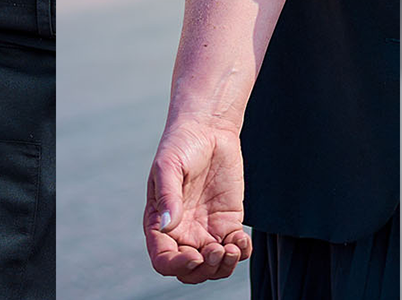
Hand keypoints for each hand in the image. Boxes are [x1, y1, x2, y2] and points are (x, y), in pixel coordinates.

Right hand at [145, 119, 252, 283]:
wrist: (209, 130)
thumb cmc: (181, 146)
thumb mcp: (169, 167)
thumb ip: (168, 197)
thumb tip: (168, 226)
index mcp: (159, 225)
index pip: (163, 260)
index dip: (176, 266)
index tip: (194, 256)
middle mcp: (182, 233)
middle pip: (190, 271)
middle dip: (205, 270)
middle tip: (218, 249)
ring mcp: (206, 229)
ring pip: (214, 266)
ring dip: (224, 266)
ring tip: (233, 246)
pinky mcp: (228, 222)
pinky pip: (236, 248)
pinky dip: (241, 252)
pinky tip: (243, 239)